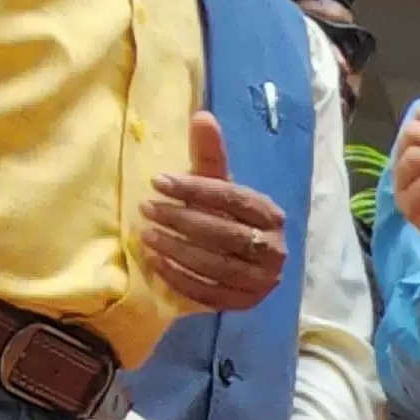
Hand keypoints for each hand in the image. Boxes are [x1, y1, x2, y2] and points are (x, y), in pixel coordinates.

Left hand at [142, 112, 292, 312]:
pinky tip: (155, 262)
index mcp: (271, 215)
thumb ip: (210, 155)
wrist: (246, 263)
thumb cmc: (227, 217)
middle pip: (225, 234)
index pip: (234, 200)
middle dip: (182, 221)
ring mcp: (261, 280)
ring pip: (217, 266)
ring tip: (146, 234)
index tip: (158, 182)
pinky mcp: (245, 304)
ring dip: (177, 250)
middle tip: (147, 209)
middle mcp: (273, 249)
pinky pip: (210, 294)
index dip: (196, 190)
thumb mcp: (220, 186)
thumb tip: (202, 115)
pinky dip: (179, 278)